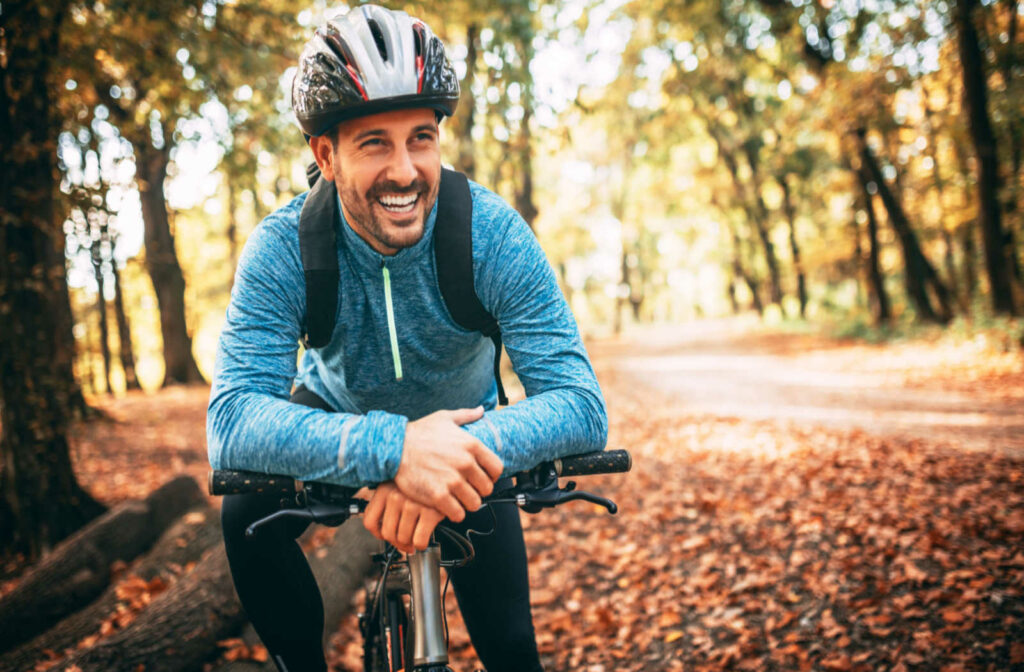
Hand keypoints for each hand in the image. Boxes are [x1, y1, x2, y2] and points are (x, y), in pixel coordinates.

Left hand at [363, 482, 444, 552]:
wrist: (448, 473)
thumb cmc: (422, 482)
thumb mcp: (398, 486)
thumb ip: (386, 504)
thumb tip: (380, 531)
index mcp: (384, 489)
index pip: (369, 522)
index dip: (378, 534)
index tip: (386, 536)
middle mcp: (396, 496)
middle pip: (387, 534)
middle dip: (397, 542)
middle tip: (405, 540)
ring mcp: (413, 504)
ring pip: (403, 539)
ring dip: (411, 543)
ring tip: (416, 535)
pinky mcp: (430, 512)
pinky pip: (419, 541)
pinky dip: (421, 544)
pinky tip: (425, 536)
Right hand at [394, 406, 503, 521]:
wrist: (394, 447)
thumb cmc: (419, 433)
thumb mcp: (444, 418)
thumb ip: (466, 415)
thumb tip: (481, 410)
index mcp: (471, 445)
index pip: (497, 469)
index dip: (491, 476)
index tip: (482, 478)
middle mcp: (465, 463)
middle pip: (487, 488)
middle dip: (478, 491)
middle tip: (467, 490)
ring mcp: (452, 481)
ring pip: (475, 503)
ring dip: (467, 503)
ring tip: (457, 499)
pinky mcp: (438, 496)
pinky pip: (458, 513)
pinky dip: (454, 513)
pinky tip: (447, 506)